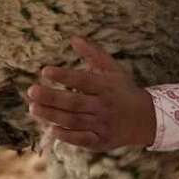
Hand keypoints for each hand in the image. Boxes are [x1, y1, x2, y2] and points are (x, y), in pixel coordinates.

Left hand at [27, 38, 156, 150]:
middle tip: (31, 91)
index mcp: (106, 87)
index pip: (83, 80)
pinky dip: (67, 136)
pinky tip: (51, 130)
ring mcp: (102, 125)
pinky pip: (82, 139)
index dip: (64, 76)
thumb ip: (94, 54)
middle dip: (51, 97)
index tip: (45, 71)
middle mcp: (103, 106)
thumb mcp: (113, 70)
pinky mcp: (101, 141)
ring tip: (33, 108)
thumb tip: (74, 38)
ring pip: (74, 121)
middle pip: (74, 102)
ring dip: (52, 115)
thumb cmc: (123, 91)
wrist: (146, 119)